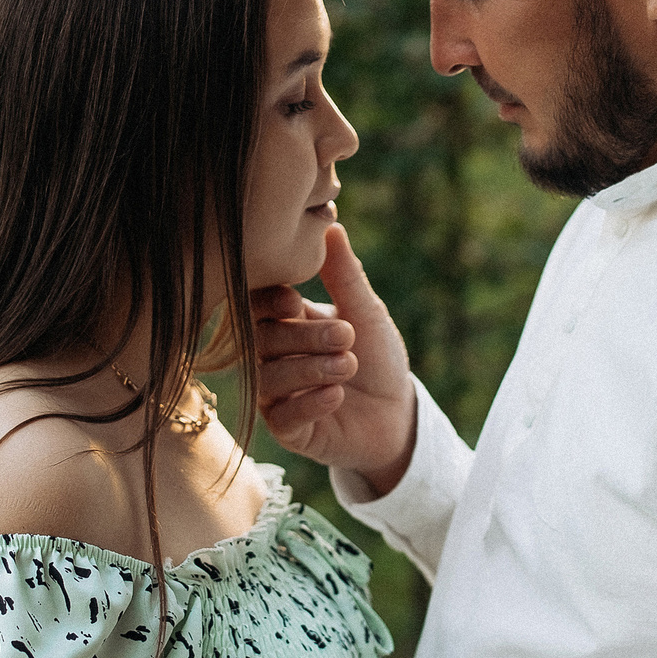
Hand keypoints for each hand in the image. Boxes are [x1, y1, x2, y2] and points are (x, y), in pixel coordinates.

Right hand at [251, 223, 416, 493]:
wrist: (399, 413)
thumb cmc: (380, 357)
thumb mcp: (366, 312)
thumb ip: (345, 276)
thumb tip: (332, 226)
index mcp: (286, 322)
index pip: (256, 304)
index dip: (268, 302)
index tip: (296, 300)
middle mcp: (273, 357)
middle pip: (261, 341)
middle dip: (304, 336)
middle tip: (347, 335)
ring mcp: (276, 395)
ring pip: (268, 378)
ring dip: (309, 368)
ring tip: (349, 364)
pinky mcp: (288, 431)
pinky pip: (281, 418)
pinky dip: (309, 404)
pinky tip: (337, 395)